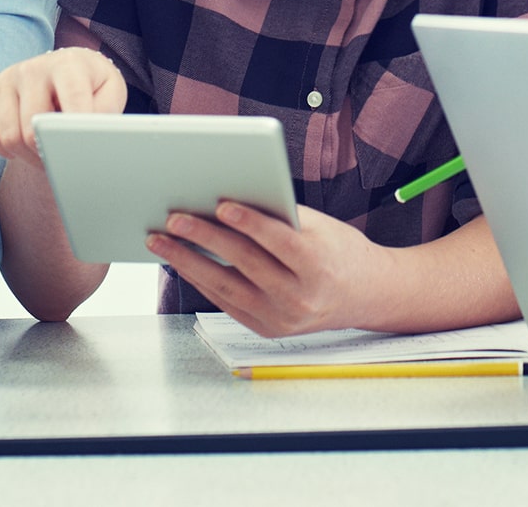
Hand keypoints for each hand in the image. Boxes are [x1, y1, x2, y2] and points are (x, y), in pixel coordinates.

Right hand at [0, 48, 127, 166]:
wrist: (72, 68)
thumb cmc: (93, 85)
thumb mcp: (110, 93)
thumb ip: (103, 115)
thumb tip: (85, 141)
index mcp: (68, 65)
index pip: (71, 105)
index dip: (75, 136)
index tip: (80, 155)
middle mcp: (33, 67)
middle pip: (33, 131)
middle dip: (49, 155)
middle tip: (62, 160)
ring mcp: (7, 77)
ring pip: (8, 137)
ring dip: (27, 156)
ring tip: (46, 153)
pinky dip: (2, 150)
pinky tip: (22, 146)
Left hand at [146, 203, 389, 337]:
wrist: (365, 295)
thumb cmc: (338, 249)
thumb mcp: (320, 226)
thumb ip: (280, 216)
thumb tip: (230, 198)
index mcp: (317, 264)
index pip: (278, 242)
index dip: (249, 222)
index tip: (220, 204)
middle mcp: (299, 297)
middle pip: (244, 264)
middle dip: (204, 239)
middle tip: (173, 218)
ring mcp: (282, 318)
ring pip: (226, 287)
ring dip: (188, 262)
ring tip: (162, 241)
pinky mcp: (267, 329)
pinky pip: (226, 302)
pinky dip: (201, 279)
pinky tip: (181, 260)